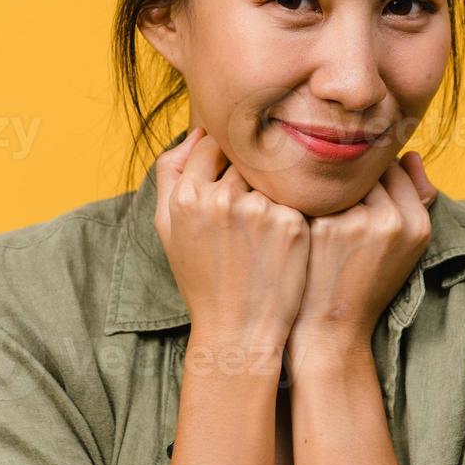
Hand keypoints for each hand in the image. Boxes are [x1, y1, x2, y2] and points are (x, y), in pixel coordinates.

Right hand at [153, 127, 310, 362]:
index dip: (224, 159)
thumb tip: (197, 132)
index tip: (232, 178)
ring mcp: (259, 210)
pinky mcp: (292, 224)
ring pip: (272, 174)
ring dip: (273, 188)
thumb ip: (171, 174)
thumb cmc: (202, 278)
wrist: (237, 331)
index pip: (211, 145)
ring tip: (268, 225)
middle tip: (254, 203)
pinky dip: (294, 208)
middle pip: (244, 157)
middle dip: (250, 173)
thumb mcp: (168, 228)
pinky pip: (295, 197)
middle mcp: (220, 198)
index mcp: (186, 196)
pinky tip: (287, 237)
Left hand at [284, 152, 438, 374]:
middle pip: (363, 171)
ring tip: (307, 203)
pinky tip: (289, 210)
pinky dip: (300, 195)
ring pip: (336, 177)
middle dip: (344, 181)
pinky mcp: (322, 227)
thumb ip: (412, 199)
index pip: (393, 169)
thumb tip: (408, 153)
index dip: (367, 179)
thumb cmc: (363, 282)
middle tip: (327, 198)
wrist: (329, 328)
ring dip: (321, 184)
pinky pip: (309, 190)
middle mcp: (391, 220)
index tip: (350, 195)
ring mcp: (355, 222)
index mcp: (417, 224)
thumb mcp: (402, 247)